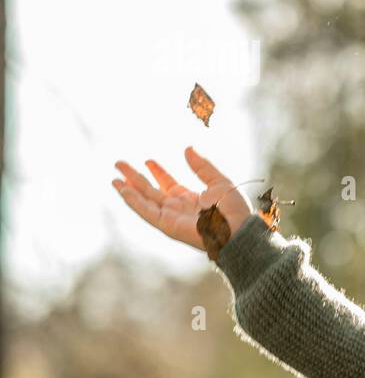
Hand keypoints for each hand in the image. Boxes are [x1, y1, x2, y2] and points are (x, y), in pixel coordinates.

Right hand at [112, 146, 252, 252]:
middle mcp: (178, 208)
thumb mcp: (219, 181)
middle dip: (135, 177)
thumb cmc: (234, 209)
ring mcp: (171, 217)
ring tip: (114, 178)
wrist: (237, 229)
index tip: (148, 160)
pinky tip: (123, 190)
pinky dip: (133, 201)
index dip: (158, 172)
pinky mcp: (167, 225)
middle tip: (119, 163)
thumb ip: (202, 167)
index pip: (168, 184)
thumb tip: (188, 148)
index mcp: (190, 199)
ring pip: (144, 201)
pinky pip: (146, 211)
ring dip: (128, 190)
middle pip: (151, 190)